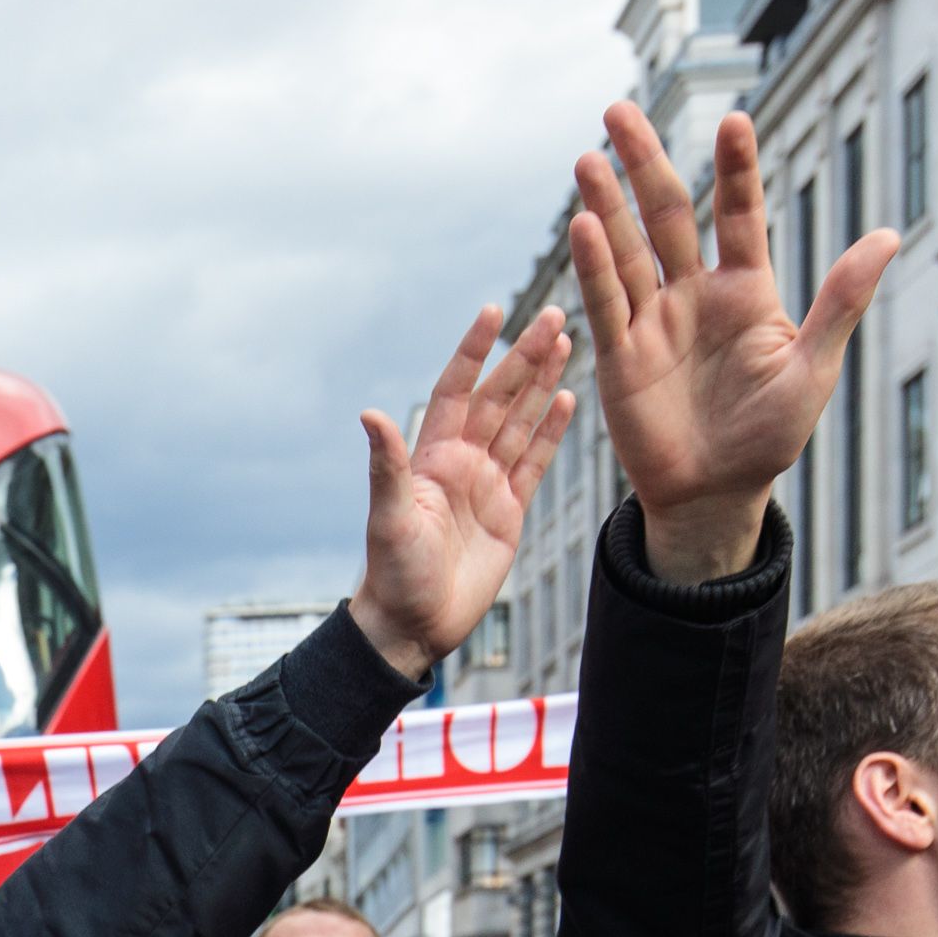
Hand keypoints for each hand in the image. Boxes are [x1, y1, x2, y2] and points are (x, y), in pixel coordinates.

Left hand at [350, 303, 578, 678]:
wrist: (414, 624)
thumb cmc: (392, 574)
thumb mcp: (389, 517)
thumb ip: (387, 466)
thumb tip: (369, 414)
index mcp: (432, 457)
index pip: (456, 390)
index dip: (473, 351)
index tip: (492, 311)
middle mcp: (461, 462)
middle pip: (498, 398)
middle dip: (523, 357)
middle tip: (552, 315)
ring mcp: (487, 484)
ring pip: (521, 422)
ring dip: (541, 382)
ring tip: (565, 340)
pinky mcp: (509, 510)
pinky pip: (535, 461)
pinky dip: (551, 430)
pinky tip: (568, 398)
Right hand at [566, 104, 893, 580]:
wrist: (716, 493)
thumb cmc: (770, 436)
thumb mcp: (814, 369)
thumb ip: (841, 301)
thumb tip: (888, 234)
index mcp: (747, 290)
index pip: (740, 215)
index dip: (737, 169)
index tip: (735, 117)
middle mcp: (695, 294)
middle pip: (667, 215)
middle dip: (645, 163)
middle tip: (620, 111)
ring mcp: (654, 321)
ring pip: (627, 251)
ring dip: (606, 205)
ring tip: (588, 158)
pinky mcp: (620, 356)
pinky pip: (607, 303)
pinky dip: (593, 266)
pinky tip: (582, 225)